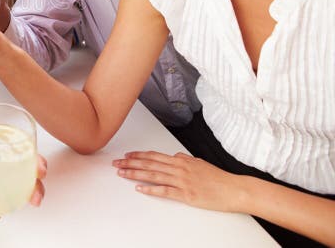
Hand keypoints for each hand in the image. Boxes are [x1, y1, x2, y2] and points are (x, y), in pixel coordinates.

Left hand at [113, 151, 242, 211]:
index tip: (127, 156)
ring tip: (122, 174)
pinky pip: (165, 191)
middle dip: (131, 163)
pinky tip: (140, 188)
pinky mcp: (186, 194)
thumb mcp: (199, 162)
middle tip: (117, 163)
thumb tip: (174, 156)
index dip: (138, 155)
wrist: (233, 189)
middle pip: (149, 164)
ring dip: (136, 174)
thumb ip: (184, 159)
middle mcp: (179, 168)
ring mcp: (182, 181)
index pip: (154, 155)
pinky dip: (151, 189)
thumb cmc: (218, 177)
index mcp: (181, 160)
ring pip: (153, 175)